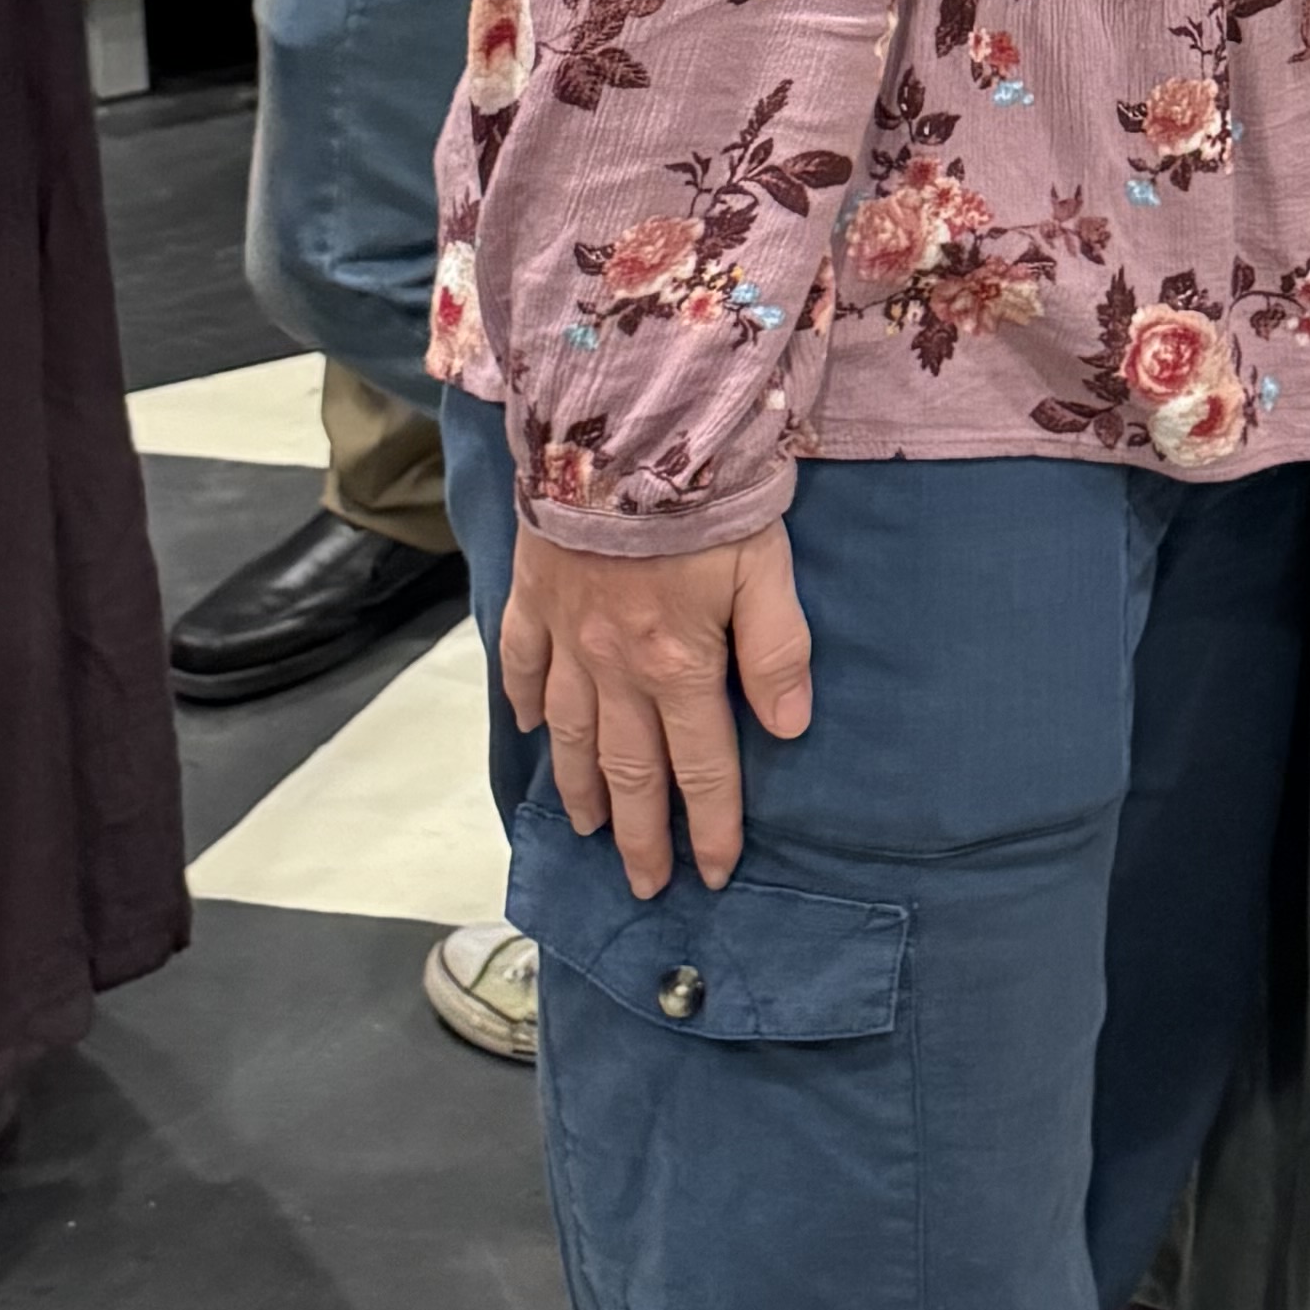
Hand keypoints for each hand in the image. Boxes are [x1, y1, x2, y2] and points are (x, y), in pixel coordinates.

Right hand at [501, 526, 816, 894]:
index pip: (702, 764)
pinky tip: (528, 732)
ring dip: (582, 786)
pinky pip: (519, 664)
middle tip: (643, 884)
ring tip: (586, 829)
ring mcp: (566, 635)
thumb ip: (777, 651)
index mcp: (678, 664)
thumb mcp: (765, 565)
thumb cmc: (703, 492)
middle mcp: (615, 666)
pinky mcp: (533, 596)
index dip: (711, 824)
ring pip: (572, 732)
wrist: (617, 425)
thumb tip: (789, 731)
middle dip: (639, 834)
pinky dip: (521, 704)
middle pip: (630, 768)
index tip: (711, 873)